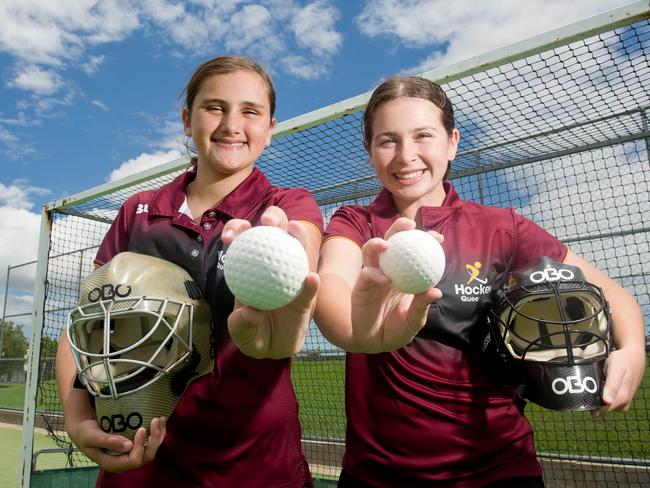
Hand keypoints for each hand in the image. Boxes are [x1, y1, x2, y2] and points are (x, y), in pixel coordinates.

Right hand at [68, 417, 165, 471]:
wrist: (85, 430)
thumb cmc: (86, 434)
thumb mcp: (92, 437)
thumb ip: (108, 441)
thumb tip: (128, 445)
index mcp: (114, 463)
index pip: (134, 460)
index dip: (141, 446)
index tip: (141, 429)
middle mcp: (125, 461)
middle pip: (147, 456)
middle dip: (154, 439)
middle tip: (154, 420)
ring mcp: (132, 454)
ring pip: (152, 449)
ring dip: (159, 435)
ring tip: (160, 418)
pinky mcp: (136, 446)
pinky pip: (151, 442)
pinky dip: (158, 432)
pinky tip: (160, 420)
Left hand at [222, 206, 319, 358]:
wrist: (277, 348)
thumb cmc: (254, 335)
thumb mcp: (242, 334)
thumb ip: (241, 325)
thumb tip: (251, 312)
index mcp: (250, 267)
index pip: (244, 240)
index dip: (237, 229)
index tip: (231, 237)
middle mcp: (273, 264)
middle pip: (276, 232)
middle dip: (273, 216)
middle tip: (267, 222)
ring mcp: (293, 275)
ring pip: (297, 247)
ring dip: (297, 234)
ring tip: (294, 231)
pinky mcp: (308, 294)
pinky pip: (310, 286)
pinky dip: (311, 282)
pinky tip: (311, 279)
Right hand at [350, 218, 441, 352]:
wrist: (375, 342)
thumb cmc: (397, 329)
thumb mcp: (414, 320)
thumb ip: (422, 306)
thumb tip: (436, 291)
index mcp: (404, 274)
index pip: (414, 252)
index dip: (425, 240)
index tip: (438, 238)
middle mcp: (388, 270)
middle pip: (392, 242)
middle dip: (399, 228)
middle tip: (410, 224)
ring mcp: (372, 276)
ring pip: (372, 252)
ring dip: (377, 244)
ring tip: (386, 244)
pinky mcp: (360, 286)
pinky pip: (366, 275)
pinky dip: (374, 273)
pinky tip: (384, 278)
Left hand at [591, 346, 645, 417]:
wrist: (633, 356)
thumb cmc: (623, 362)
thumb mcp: (616, 370)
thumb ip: (612, 386)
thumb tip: (607, 401)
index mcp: (622, 398)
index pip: (604, 410)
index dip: (592, 407)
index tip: (583, 399)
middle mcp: (624, 403)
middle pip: (604, 409)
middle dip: (594, 402)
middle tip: (587, 389)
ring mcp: (624, 401)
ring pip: (606, 405)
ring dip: (597, 398)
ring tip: (593, 386)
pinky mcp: (622, 397)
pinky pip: (609, 400)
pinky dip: (602, 395)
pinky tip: (598, 387)